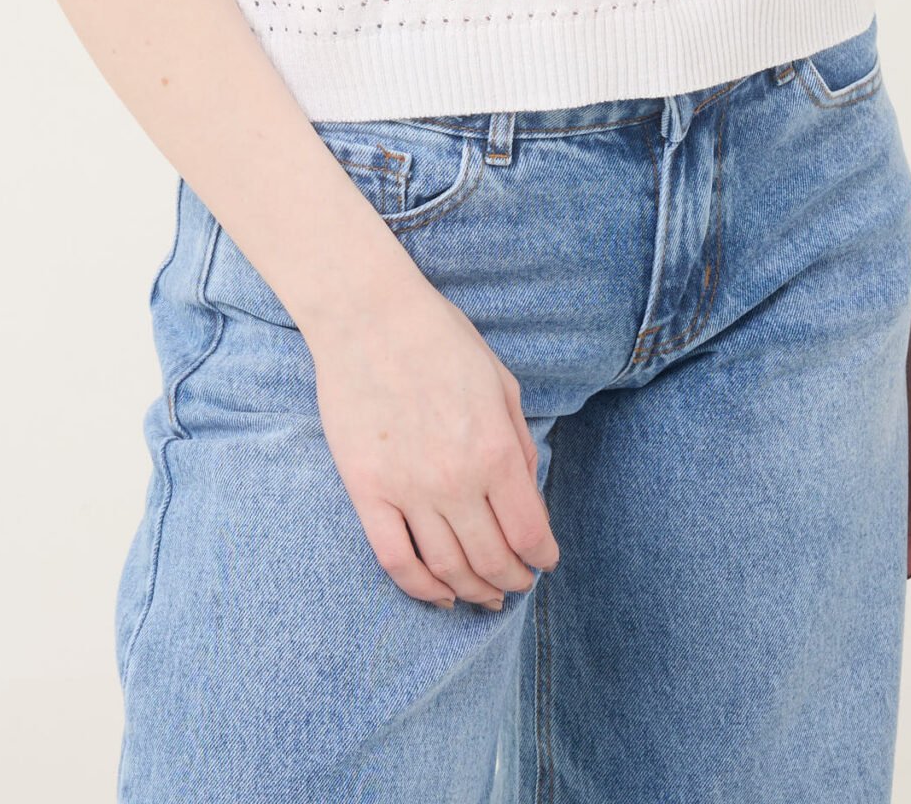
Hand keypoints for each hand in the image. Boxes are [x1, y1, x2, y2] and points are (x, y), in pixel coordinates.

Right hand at [307, 272, 560, 610]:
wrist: (368, 315)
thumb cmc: (439, 339)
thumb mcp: (501, 382)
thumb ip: (518, 444)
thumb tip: (528, 499)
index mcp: (494, 450)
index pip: (529, 534)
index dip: (542, 557)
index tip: (545, 561)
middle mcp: (455, 479)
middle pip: (492, 560)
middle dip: (512, 580)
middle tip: (518, 583)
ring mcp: (407, 489)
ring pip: (447, 569)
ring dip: (473, 591)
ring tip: (485, 595)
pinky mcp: (366, 490)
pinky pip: (395, 560)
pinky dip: (421, 589)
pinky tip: (439, 595)